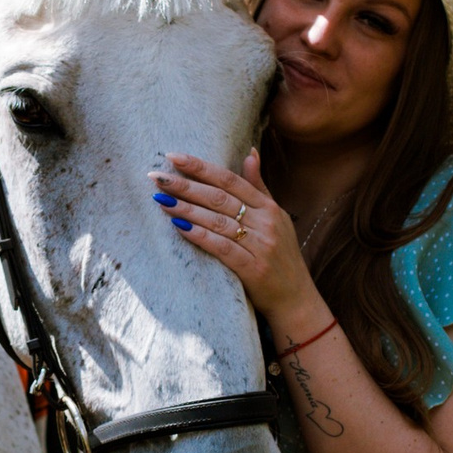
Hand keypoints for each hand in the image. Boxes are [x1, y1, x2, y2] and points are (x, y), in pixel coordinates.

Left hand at [151, 150, 327, 336]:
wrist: (296, 298)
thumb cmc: (281, 256)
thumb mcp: (277, 218)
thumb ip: (259, 187)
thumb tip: (250, 153)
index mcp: (268, 207)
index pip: (230, 180)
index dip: (201, 167)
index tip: (173, 157)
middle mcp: (266, 222)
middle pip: (220, 198)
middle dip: (185, 185)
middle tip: (157, 177)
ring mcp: (260, 245)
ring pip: (218, 221)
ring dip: (186, 209)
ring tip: (162, 199)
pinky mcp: (253, 269)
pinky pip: (222, 248)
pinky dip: (200, 236)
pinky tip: (179, 226)